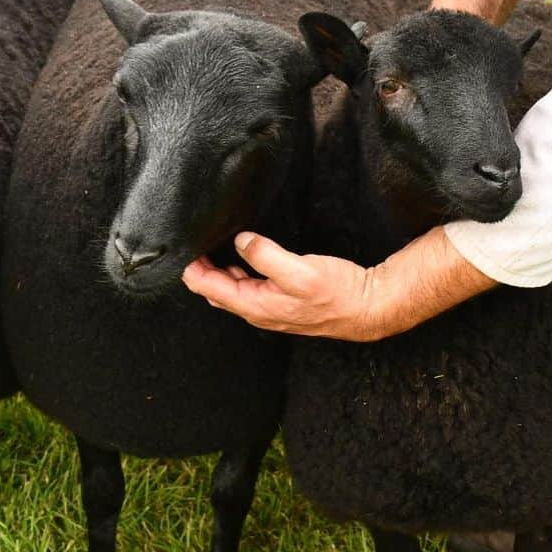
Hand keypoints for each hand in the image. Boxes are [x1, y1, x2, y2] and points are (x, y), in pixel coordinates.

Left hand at [182, 231, 382, 340]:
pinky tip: (239, 258)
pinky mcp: (279, 301)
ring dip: (217, 270)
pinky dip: (236, 272)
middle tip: (193, 242)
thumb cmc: (337, 293)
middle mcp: (256, 310)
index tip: (183, 246)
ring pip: (230, 289)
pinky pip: (247, 288)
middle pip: (214, 290)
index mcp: (254, 304)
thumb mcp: (300, 270)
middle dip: (200, 269)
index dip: (191, 268)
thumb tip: (241, 241)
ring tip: (209, 247)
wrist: (367, 308)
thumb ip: (266, 256)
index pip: (207, 288)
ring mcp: (267, 308)